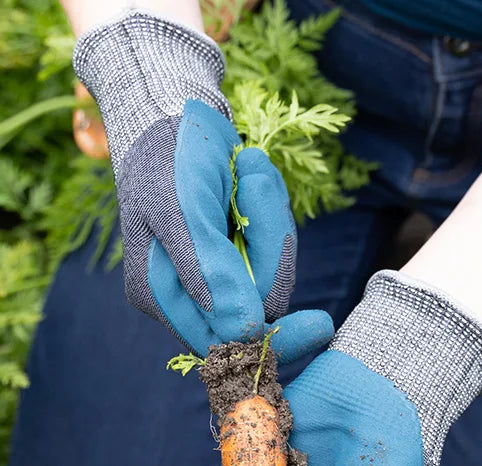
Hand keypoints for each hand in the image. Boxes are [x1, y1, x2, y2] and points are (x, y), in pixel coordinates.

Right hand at [74, 11, 328, 360]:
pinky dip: (273, 211)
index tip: (321, 325)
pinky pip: (274, 249)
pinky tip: (249, 172)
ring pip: (272, 277)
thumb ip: (212, 272)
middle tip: (254, 182)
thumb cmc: (168, 153)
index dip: (274, 338)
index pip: (227, 342)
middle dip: (270, 249)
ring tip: (247, 168)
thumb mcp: (185, 210)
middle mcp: (187, 294)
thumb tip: (242, 331)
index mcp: (161, 295)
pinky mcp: (237, 251)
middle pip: (257, 309)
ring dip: (272, 221)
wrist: (171, 106)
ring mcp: (214, 273)